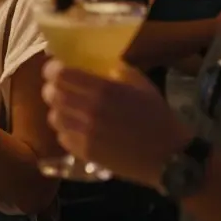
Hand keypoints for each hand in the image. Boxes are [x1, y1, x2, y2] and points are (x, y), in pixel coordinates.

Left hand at [42, 60, 192, 187]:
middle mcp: (89, 110)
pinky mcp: (86, 153)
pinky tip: (77, 129)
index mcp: (104, 89)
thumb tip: (96, 64)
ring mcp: (85, 134)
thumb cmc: (157, 116)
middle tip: (59, 88)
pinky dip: (65, 131)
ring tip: (68, 109)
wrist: (168, 155)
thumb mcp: (140, 84)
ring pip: (54, 117)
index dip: (53, 69)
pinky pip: (62, 138)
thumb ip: (117, 70)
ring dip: (58, 110)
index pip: (61, 74)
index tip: (55, 68)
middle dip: (52, 88)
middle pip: (52, 95)